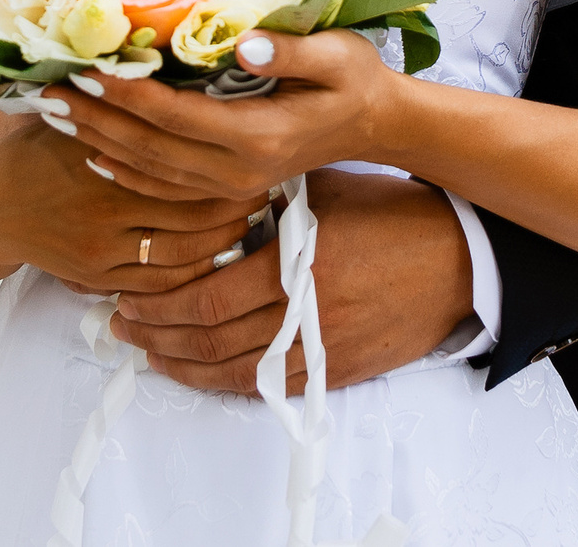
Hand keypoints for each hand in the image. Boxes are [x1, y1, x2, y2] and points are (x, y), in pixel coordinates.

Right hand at [0, 113, 260, 295]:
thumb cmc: (32, 149)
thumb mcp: (67, 111)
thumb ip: (112, 97)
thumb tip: (159, 56)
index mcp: (100, 156)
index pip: (179, 162)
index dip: (222, 157)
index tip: (255, 145)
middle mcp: (103, 208)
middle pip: (189, 210)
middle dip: (233, 201)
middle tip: (268, 184)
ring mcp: (100, 249)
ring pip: (181, 251)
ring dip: (221, 237)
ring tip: (252, 217)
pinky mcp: (97, 277)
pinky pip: (159, 281)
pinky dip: (192, 269)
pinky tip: (216, 252)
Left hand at [53, 30, 399, 199]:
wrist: (379, 126)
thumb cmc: (357, 79)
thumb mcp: (338, 56)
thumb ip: (289, 53)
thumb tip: (244, 45)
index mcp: (257, 136)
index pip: (174, 114)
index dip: (126, 93)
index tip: (83, 70)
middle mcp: (237, 169)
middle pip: (148, 147)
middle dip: (94, 119)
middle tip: (43, 94)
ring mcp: (231, 184)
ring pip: (148, 170)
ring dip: (98, 142)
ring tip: (54, 116)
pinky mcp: (228, 188)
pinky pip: (163, 186)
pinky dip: (123, 171)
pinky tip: (94, 152)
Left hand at [109, 169, 472, 394]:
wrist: (456, 256)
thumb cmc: (388, 213)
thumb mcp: (321, 190)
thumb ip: (265, 202)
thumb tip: (208, 204)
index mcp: (297, 263)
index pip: (208, 298)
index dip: (159, 303)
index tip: (127, 292)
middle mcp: (306, 313)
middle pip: (211, 341)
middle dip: (157, 336)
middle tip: (122, 325)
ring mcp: (324, 347)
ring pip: (236, 373)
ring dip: (183, 366)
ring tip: (148, 352)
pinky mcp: (341, 369)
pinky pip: (274, 388)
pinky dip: (228, 383)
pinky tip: (201, 372)